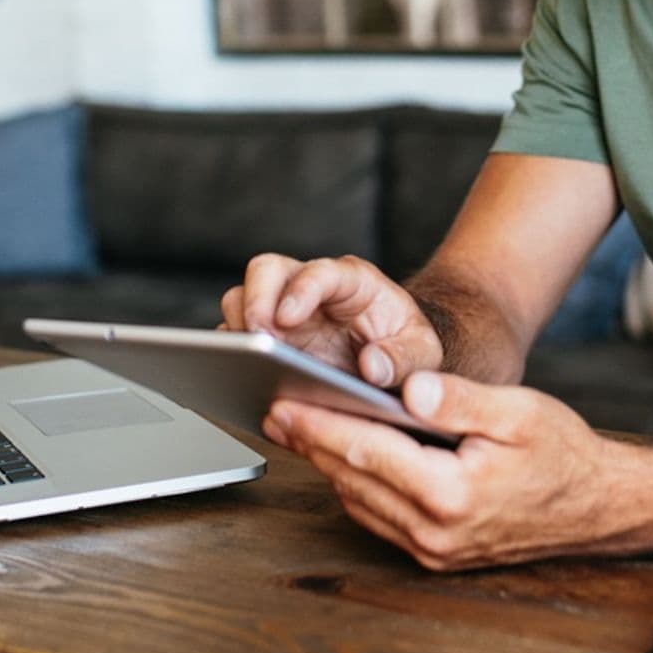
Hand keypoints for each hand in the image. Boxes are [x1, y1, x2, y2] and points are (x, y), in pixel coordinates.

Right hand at [220, 253, 442, 388]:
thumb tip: (372, 367)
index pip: (321, 272)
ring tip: (246, 365)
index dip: (301, 290)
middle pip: (267, 271)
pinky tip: (241, 381)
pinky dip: (231, 357)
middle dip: (255, 301)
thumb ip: (404, 358)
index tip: (287, 318)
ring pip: (241, 299)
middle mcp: (309, 288)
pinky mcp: (266, 338)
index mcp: (351, 282)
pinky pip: (235, 338)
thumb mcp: (421, 353)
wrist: (392, 359)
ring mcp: (282, 311)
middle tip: (256, 340)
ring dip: (239, 329)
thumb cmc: (404, 347)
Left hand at [262, 371, 639, 569]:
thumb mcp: (518, 412)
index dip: (319, 425)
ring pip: (361, 502)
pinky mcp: (437, 554)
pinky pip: (381, 517)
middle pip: (353, 479)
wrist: (597, 507)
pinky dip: (355, 485)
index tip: (284, 402)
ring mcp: (434, 549)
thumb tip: (408, 385)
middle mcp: (435, 531)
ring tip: (297, 428)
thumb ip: (458, 399)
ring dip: (328, 465)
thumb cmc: (563, 453)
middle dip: (311, 443)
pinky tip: (341, 458)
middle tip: (273, 410)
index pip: (366, 452)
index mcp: (451, 493)